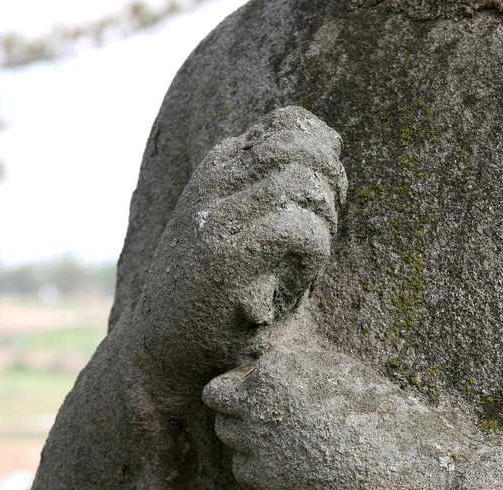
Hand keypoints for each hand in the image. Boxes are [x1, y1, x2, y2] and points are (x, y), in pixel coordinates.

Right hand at [126, 107, 347, 379]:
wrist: (168, 352)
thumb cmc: (224, 294)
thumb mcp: (250, 227)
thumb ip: (278, 187)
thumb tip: (333, 149)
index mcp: (221, 168)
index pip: (290, 124)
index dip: (325, 158)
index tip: (324, 202)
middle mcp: (214, 182)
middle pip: (301, 144)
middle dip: (331, 186)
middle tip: (323, 230)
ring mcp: (215, 216)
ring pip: (301, 182)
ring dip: (323, 223)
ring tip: (308, 259)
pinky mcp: (223, 257)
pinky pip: (296, 228)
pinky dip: (313, 255)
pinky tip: (299, 280)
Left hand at [202, 336, 466, 489]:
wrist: (415, 481)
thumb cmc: (397, 428)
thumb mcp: (354, 380)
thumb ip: (310, 374)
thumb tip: (278, 376)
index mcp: (286, 364)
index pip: (245, 368)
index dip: (263, 385)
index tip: (288, 401)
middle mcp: (263, 398)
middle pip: (218, 398)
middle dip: (242, 407)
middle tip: (281, 423)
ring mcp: (260, 439)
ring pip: (228, 434)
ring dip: (251, 440)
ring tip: (296, 450)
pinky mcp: (267, 480)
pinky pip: (243, 470)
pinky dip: (262, 473)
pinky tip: (299, 476)